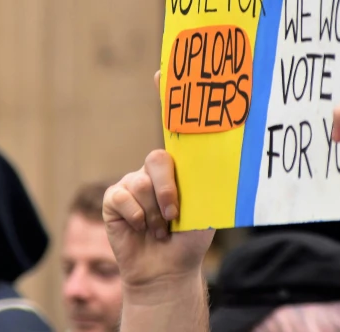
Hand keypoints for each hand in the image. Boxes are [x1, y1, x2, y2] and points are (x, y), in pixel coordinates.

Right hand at [103, 71, 214, 291]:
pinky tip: (142, 231)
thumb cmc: (192, 235)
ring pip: (141, 185)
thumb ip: (207, 181)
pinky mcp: (113, 199)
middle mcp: (153, 168)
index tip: (163, 70)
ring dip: (157, 215)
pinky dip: (137, 219)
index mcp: (178, 165)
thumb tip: (226, 157)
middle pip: (157, 158)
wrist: (169, 269)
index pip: (171, 125)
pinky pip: (124, 199)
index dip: (165, 96)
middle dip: (169, 190)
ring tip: (162, 230)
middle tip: (177, 216)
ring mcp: (131, 181)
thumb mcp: (209, 205)